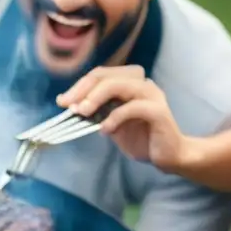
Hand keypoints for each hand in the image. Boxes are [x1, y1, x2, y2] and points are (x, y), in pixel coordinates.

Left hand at [55, 65, 187, 170]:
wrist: (168, 156)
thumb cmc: (140, 138)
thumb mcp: (111, 124)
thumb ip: (96, 114)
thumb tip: (71, 107)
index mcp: (129, 83)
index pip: (100, 75)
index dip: (79, 86)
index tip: (62, 102)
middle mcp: (141, 84)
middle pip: (107, 75)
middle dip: (84, 89)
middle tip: (69, 107)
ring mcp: (152, 95)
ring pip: (120, 85)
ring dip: (97, 97)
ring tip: (82, 113)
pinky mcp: (159, 111)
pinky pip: (134, 107)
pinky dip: (115, 117)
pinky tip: (104, 130)